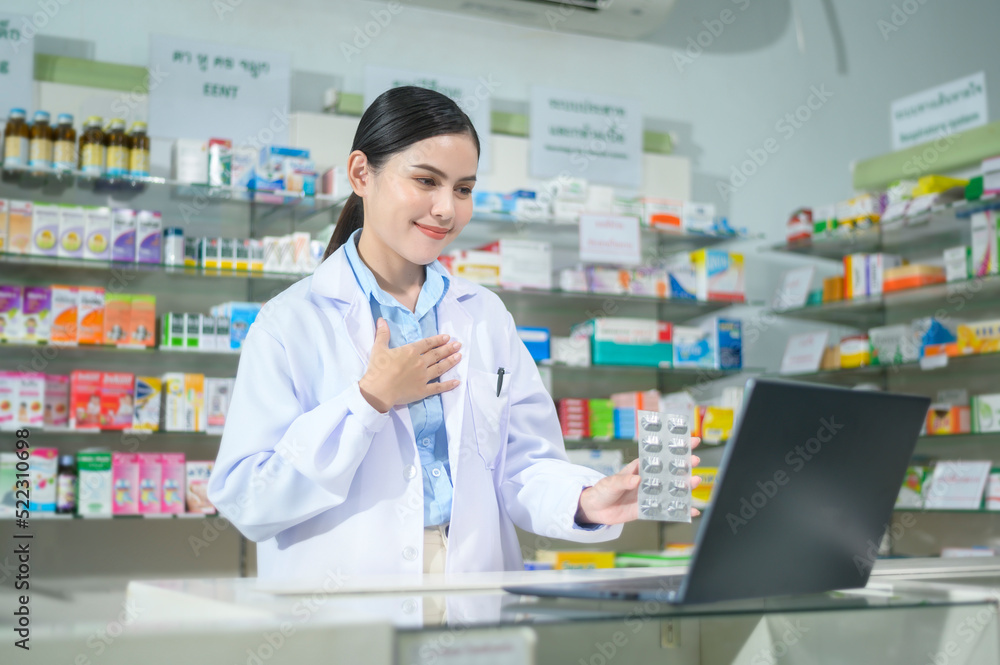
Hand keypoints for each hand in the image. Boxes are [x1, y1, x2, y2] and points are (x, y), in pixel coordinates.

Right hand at [359, 317, 462, 412]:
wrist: (378, 391)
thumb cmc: (377, 369)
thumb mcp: (379, 348)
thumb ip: (383, 333)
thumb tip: (381, 319)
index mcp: (411, 351)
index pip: (427, 343)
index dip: (438, 340)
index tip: (447, 337)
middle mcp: (420, 363)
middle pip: (437, 354)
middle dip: (448, 349)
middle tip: (458, 345)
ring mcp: (423, 377)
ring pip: (440, 367)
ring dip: (450, 362)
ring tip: (459, 356)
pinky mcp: (423, 390)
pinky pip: (438, 387)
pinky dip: (448, 385)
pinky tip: (457, 382)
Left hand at [575, 437, 702, 525]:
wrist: (596, 510)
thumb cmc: (602, 490)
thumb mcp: (611, 483)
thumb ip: (624, 481)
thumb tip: (637, 480)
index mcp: (640, 468)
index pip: (659, 455)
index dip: (675, 448)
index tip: (690, 440)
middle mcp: (648, 480)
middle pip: (670, 471)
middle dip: (684, 465)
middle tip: (695, 460)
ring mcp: (650, 494)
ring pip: (671, 489)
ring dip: (685, 485)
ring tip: (695, 481)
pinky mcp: (650, 509)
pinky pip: (667, 509)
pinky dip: (680, 510)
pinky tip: (692, 510)